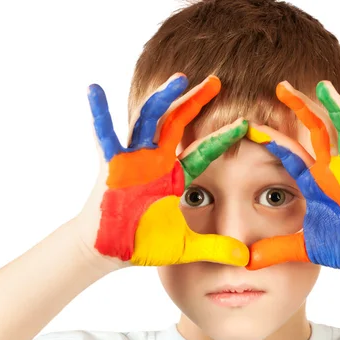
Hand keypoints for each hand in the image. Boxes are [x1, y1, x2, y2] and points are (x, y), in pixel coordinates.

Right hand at [76, 74, 248, 268]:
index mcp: (175, 175)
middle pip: (178, 122)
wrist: (109, 250)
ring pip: (150, 120)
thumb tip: (245, 259)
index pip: (204, 150)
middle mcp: (156, 161)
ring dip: (163, 99)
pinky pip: (104, 136)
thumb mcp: (185, 246)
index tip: (245, 123)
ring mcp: (134, 159)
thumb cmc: (144, 243)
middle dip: (196, 101)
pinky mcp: (111, 165)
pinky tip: (94, 90)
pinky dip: (99, 114)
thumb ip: (215, 249)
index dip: (224, 137)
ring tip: (179, 79)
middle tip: (216, 80)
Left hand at [246, 81, 339, 270]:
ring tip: (321, 87)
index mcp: (316, 182)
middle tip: (280, 86)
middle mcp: (333, 171)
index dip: (271, 139)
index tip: (248, 125)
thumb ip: (277, 249)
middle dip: (299, 108)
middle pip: (315, 132)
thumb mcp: (305, 246)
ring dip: (333, 110)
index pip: (289, 155)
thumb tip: (248, 261)